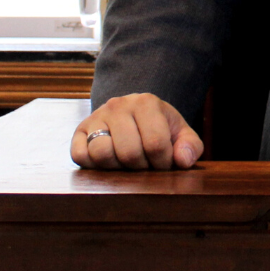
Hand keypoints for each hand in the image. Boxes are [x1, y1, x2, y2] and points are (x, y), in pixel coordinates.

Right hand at [71, 92, 203, 169]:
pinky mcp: (79, 131)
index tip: (164, 162)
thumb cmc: (159, 128)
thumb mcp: (180, 133)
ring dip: (117, 167)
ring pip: (102, 153)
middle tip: (145, 164)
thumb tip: (183, 161)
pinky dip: (94, 165)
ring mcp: (96, 116)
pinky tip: (109, 162)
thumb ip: (190, 146)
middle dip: (141, 167)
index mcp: (146, 102)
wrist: (133, 115)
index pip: (156, 144)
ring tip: (127, 163)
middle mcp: (118, 105)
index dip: (163, 163)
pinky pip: (80, 156)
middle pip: (129, 152)